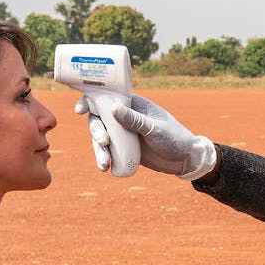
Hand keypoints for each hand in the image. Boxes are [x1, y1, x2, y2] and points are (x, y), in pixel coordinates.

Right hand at [76, 94, 217, 179]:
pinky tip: (104, 168)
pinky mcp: (124, 149)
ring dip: (99, 150)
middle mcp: (124, 116)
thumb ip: (135, 120)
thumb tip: (113, 108)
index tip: (80, 110)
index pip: (107, 97)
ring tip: (104, 164)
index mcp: (132, 104)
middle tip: (103, 142)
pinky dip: (103, 158)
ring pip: (101, 138)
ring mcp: (123, 133)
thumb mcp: (155, 129)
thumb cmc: (175, 137)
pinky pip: (108, 151)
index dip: (89, 101)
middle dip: (96, 131)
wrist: (185, 159)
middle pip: (99, 119)